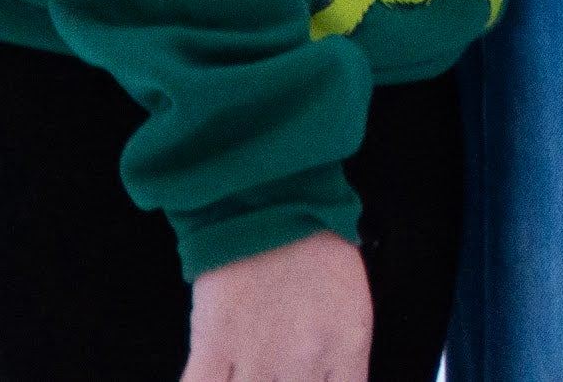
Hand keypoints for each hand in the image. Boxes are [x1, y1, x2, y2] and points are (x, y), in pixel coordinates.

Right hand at [181, 231, 369, 381]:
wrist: (272, 199)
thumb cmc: (314, 246)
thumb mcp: (350, 306)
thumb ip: (342, 358)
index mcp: (346, 347)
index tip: (301, 380)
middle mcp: (307, 360)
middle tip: (271, 372)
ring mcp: (260, 356)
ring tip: (245, 370)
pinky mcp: (216, 344)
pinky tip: (212, 375)